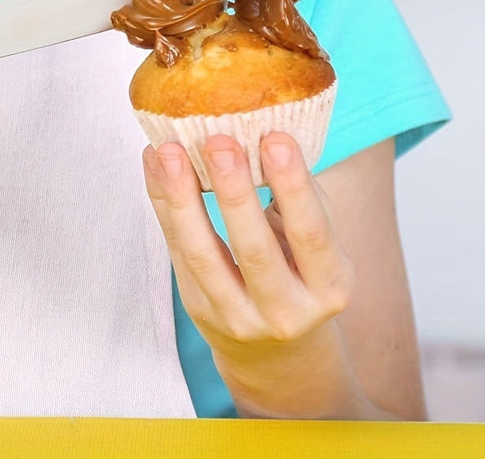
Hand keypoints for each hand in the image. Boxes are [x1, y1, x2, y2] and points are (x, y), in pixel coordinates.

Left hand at [142, 133, 353, 363]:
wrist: (277, 352)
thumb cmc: (300, 275)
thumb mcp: (318, 249)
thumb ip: (298, 199)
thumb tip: (262, 132)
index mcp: (329, 287)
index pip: (311, 234)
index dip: (294, 186)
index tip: (275, 137)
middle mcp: (286, 311)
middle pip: (254, 250)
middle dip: (234, 192)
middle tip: (218, 141)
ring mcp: (238, 316)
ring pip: (203, 254)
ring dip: (182, 197)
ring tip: (169, 151)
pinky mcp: (199, 309)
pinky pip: (176, 250)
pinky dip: (163, 203)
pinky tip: (155, 164)